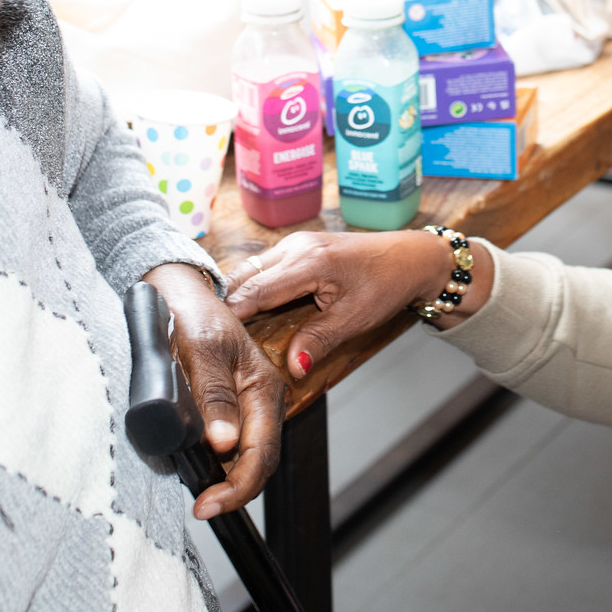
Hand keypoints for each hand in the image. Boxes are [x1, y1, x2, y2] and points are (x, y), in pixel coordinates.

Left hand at [143, 262, 283, 519]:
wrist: (176, 294)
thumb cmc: (192, 315)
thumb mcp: (201, 350)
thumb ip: (214, 397)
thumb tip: (223, 444)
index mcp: (263, 387)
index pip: (262, 451)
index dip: (239, 485)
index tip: (207, 504)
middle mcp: (261, 400)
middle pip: (260, 460)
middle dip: (235, 491)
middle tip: (201, 508)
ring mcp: (246, 404)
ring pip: (247, 456)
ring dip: (227, 481)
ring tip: (201, 497)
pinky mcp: (227, 406)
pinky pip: (232, 445)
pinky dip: (219, 466)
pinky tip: (200, 472)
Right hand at [224, 229, 491, 376]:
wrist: (410, 257)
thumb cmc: (386, 285)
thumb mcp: (355, 318)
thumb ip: (319, 340)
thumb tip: (291, 368)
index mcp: (308, 262)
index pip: (256, 291)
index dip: (231, 314)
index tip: (208, 337)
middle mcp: (296, 247)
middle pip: (246, 275)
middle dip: (225, 302)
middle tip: (201, 332)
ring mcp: (296, 243)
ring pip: (252, 268)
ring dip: (236, 292)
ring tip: (215, 322)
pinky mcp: (299, 246)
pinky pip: (265, 265)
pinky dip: (250, 284)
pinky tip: (241, 306)